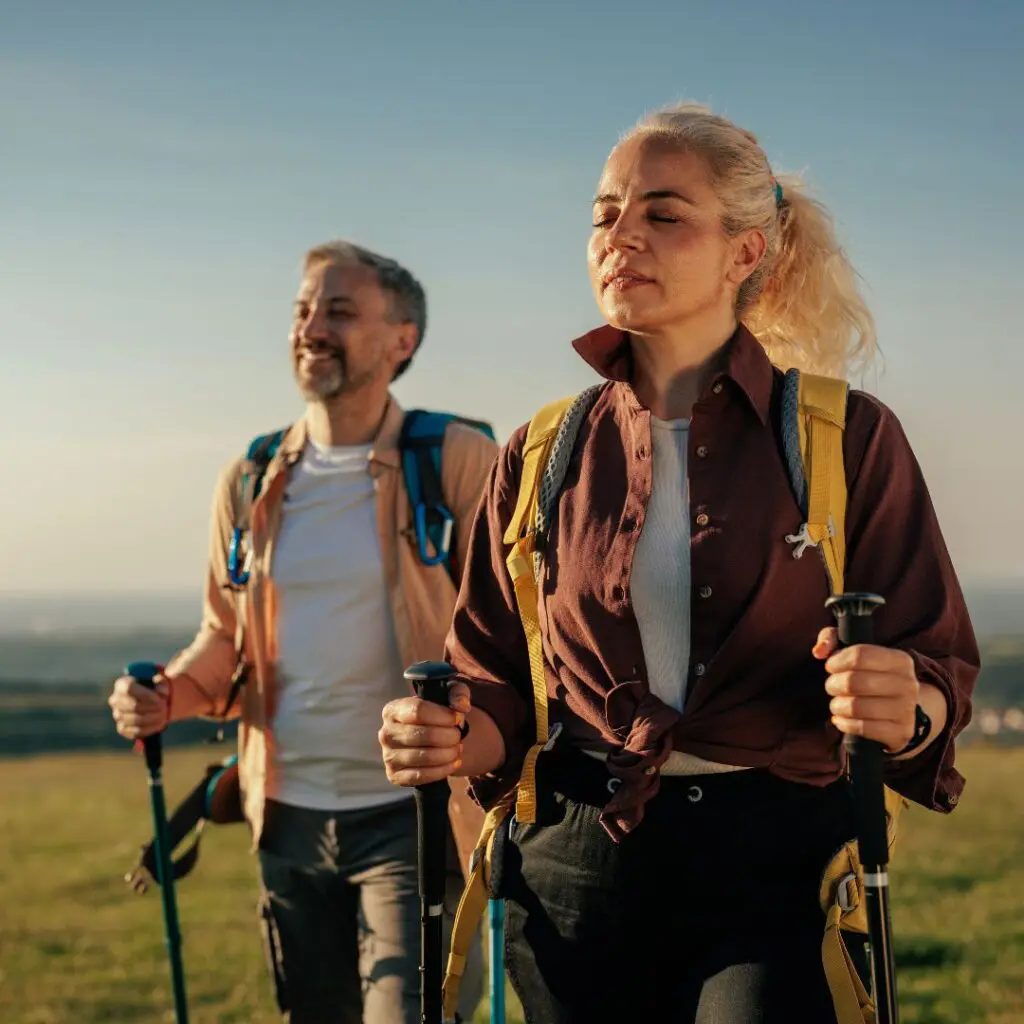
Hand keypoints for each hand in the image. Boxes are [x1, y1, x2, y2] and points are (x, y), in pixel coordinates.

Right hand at [108, 675, 169, 740]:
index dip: (146, 695)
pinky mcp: (121, 729)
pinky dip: (149, 729)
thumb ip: (161, 685)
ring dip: (152, 718)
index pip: (129, 689)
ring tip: (164, 715)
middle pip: (134, 706)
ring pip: (135, 720)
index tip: (159, 698)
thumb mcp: (158, 682)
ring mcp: (117, 715)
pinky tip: (159, 724)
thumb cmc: (153, 689)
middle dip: (152, 708)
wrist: (147, 702)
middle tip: (164, 707)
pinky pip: (135, 732)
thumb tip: (162, 692)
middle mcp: (115, 700)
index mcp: (122, 685)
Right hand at [379, 683, 470, 786]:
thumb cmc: (436, 714)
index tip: (457, 718)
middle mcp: (386, 733)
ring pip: (423, 757)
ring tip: (457, 749)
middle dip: (448, 736)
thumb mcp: (447, 695)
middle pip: (422, 735)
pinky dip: (442, 770)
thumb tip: (462, 706)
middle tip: (458, 736)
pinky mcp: (394, 775)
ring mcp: (388, 756)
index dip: (442, 716)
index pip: (418, 710)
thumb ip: (457, 694)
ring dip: (447, 754)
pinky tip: (453, 763)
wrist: (427, 739)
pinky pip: (420, 776)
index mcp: (393, 710)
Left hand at [813, 627, 918, 753]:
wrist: (900, 709)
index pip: (860, 655)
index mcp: (900, 660)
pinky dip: (844, 723)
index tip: (830, 666)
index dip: (837, 661)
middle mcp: (908, 684)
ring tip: (837, 703)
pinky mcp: (900, 732)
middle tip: (831, 687)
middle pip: (854, 682)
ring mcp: (906, 710)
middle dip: (833, 684)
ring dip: (837, 706)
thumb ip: (832, 639)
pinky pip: (862, 728)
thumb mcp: (854, 651)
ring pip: (855, 707)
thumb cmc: (870, 675)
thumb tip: (819, 651)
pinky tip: (842, 719)